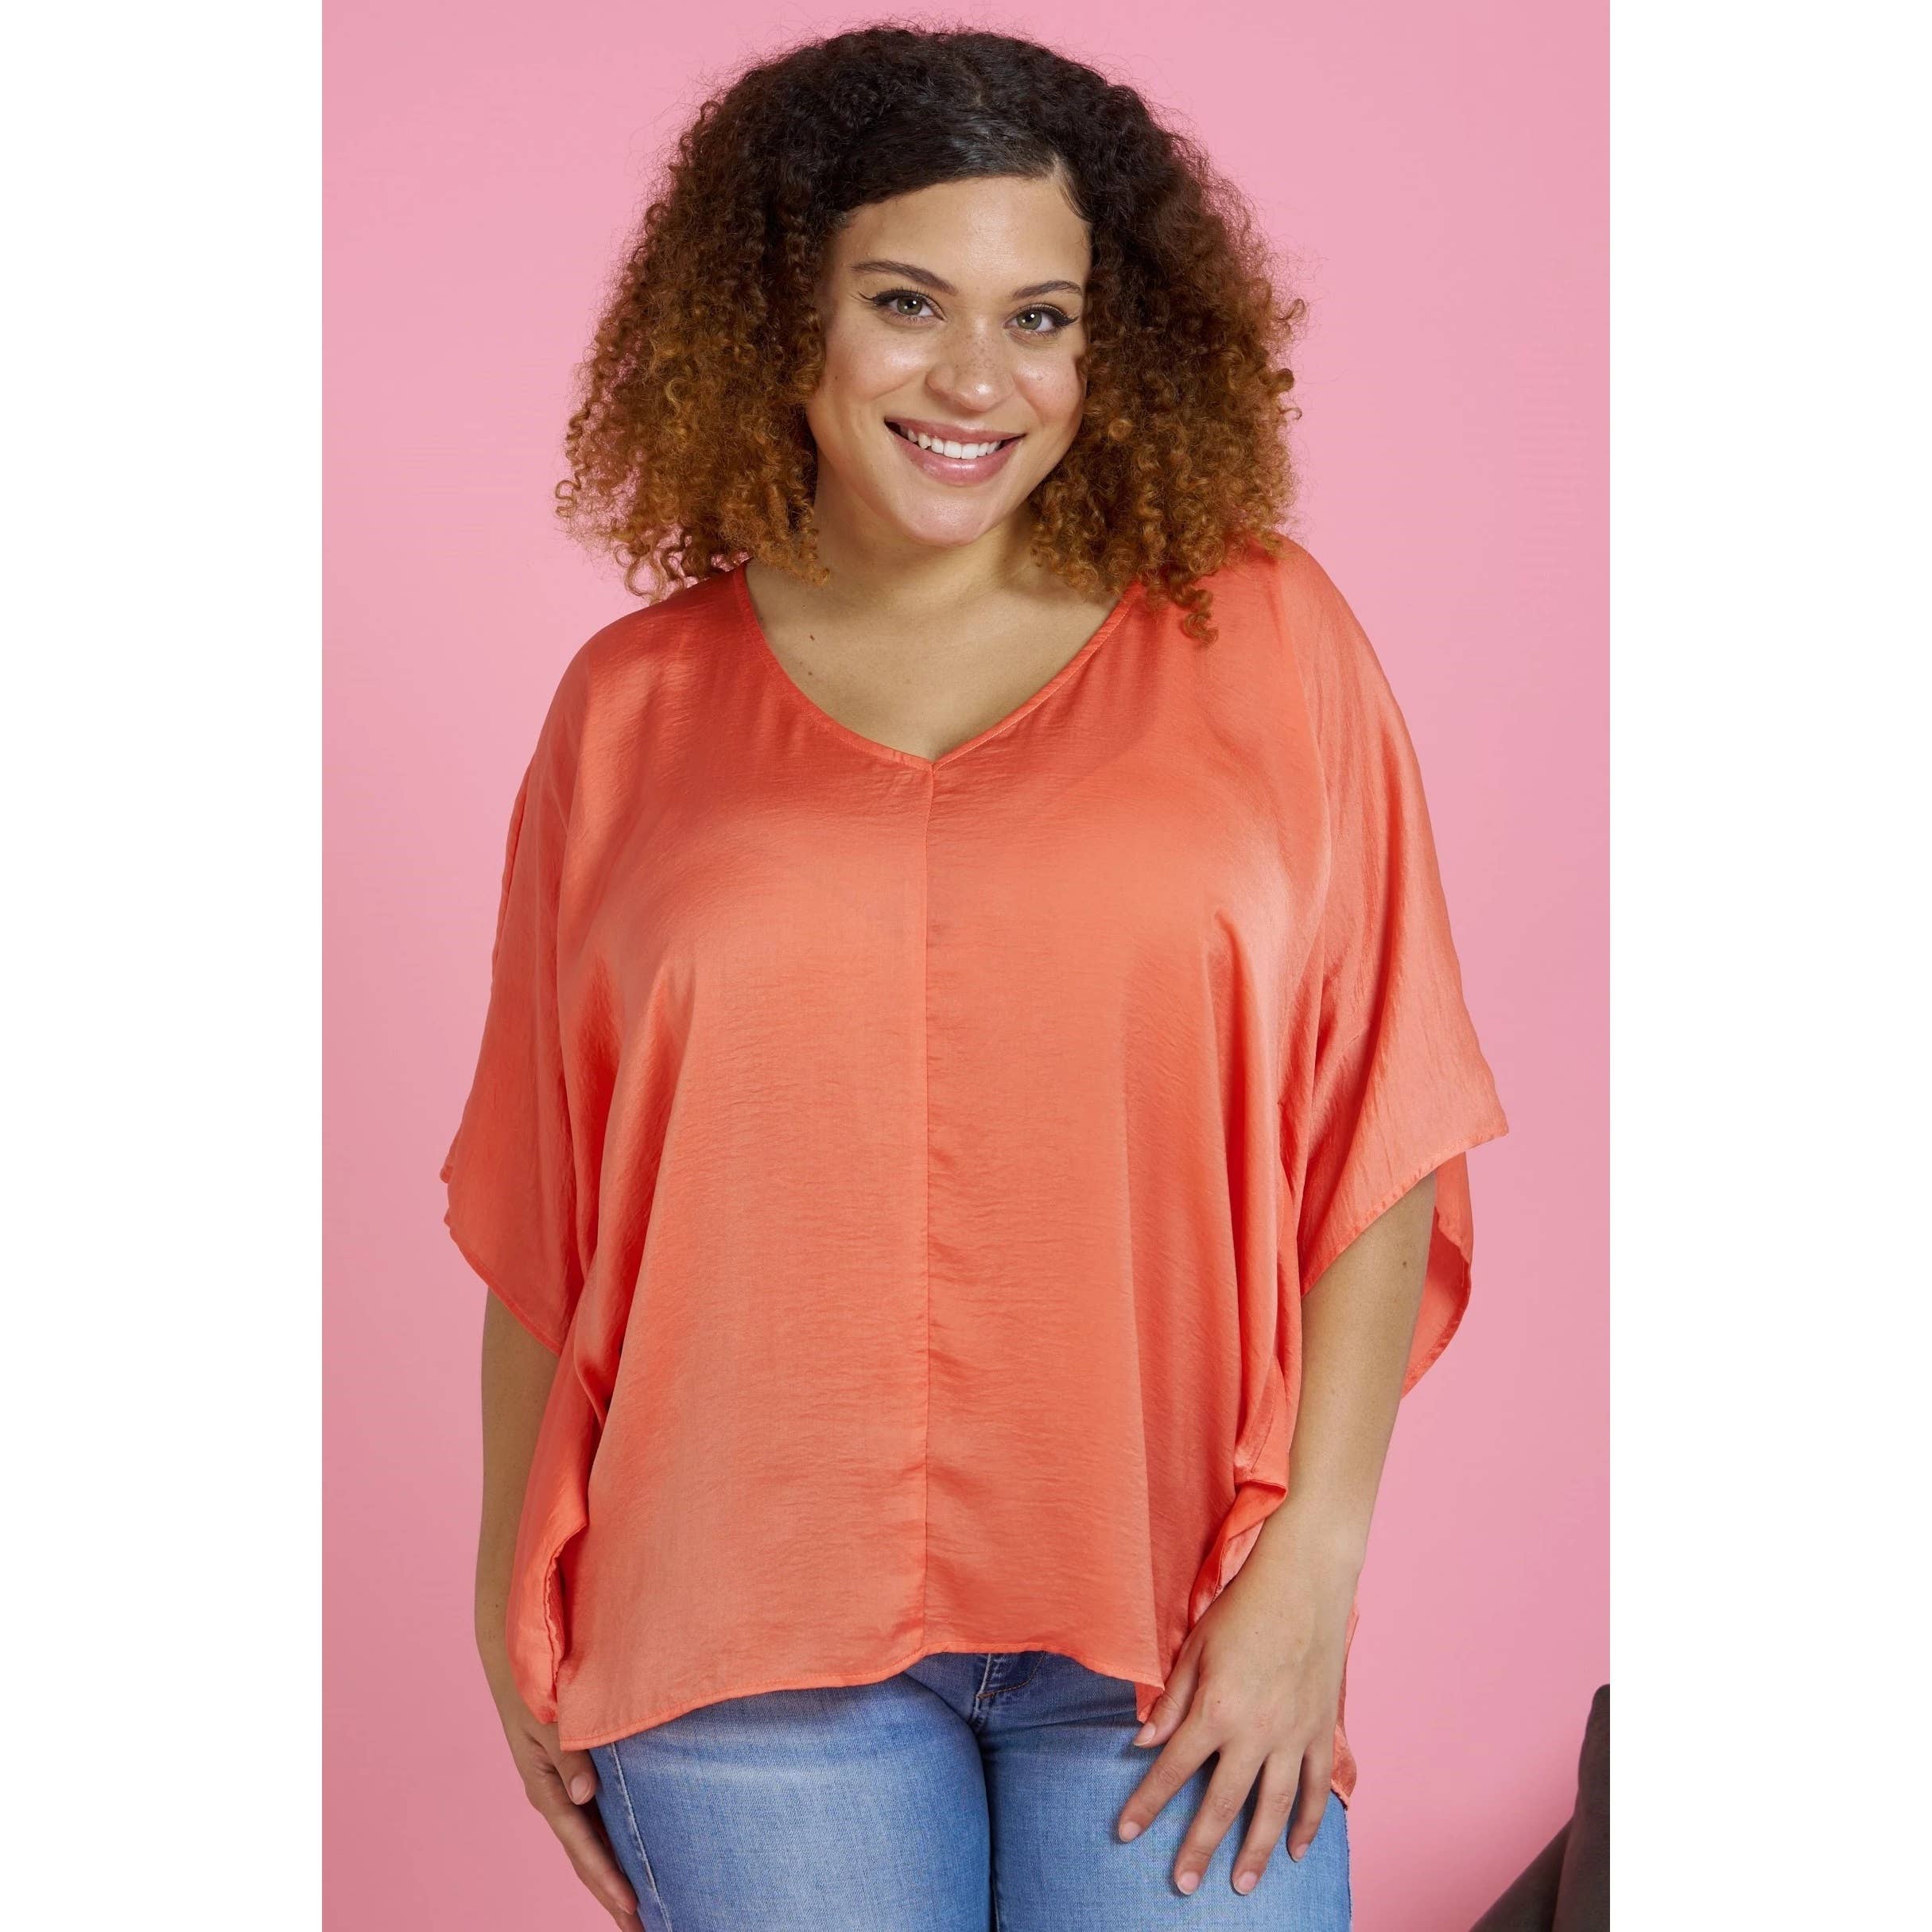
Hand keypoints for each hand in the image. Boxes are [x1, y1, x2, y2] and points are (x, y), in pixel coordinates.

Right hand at [478, 1636, 638, 1922]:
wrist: (516, 1657)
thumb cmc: (535, 1685)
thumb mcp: (547, 1720)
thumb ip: (569, 1756)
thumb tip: (586, 1795)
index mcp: (547, 1790)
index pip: (583, 1845)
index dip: (608, 1877)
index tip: (632, 1906)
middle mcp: (555, 1797)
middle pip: (586, 1858)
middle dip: (611, 1895)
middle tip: (642, 1929)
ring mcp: (562, 1791)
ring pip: (589, 1846)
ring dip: (610, 1877)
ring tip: (637, 1911)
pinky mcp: (570, 1778)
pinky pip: (591, 1824)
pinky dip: (607, 1849)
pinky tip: (625, 1859)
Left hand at [1114, 1531, 1355, 1895]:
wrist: (1303, 1583)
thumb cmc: (1242, 1610)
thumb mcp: (1195, 1649)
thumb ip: (1171, 1701)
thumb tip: (1144, 1743)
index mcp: (1217, 1709)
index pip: (1172, 1768)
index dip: (1146, 1802)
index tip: (1126, 1832)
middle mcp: (1256, 1731)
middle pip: (1222, 1802)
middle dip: (1199, 1847)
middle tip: (1183, 1885)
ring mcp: (1294, 1735)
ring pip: (1274, 1807)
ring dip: (1257, 1850)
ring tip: (1242, 1884)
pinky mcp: (1322, 1731)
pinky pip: (1317, 1788)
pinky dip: (1309, 1821)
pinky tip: (1297, 1849)